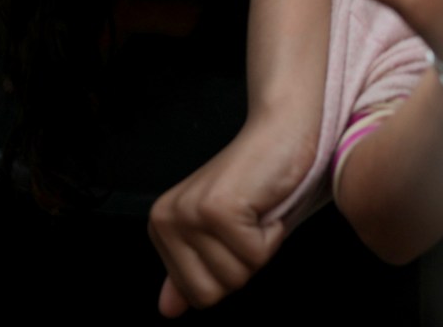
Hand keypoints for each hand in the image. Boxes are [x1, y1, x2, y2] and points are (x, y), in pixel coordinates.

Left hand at [149, 116, 310, 316]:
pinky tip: (265, 205)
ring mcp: (190, 213)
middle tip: (246, 225)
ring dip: (260, 247)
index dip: (228, 271)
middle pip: (211, 293)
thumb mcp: (218, 235)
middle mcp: (166, 220)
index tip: (234, 234)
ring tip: (255, 212)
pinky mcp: (218, 208)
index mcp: (161, 228)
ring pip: (236, 276)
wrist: (281, 133)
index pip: (196, 295)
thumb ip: (190, 272)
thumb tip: (167, 310)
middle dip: (242, 266)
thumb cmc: (256, 183)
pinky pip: (255, 255)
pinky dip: (273, 234)